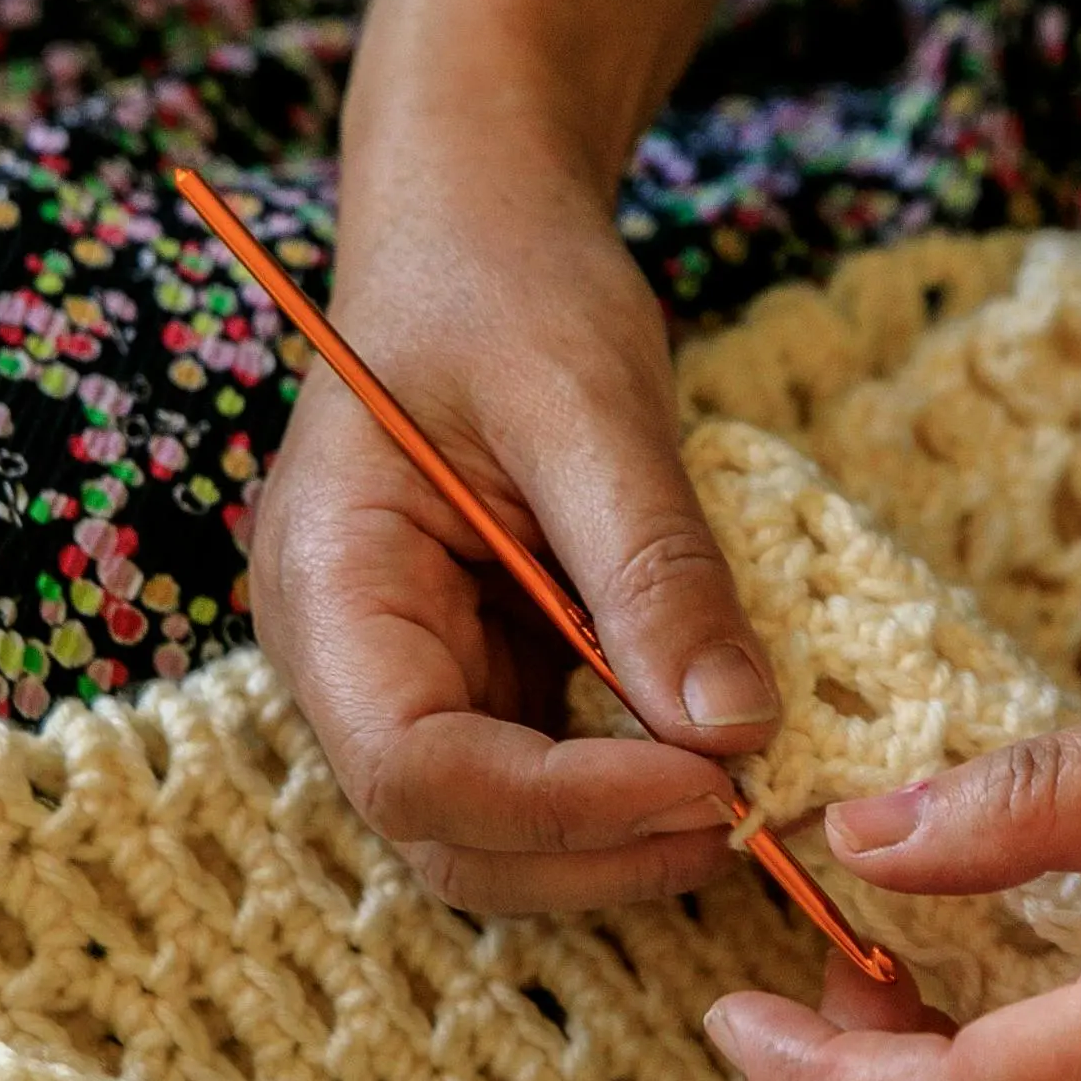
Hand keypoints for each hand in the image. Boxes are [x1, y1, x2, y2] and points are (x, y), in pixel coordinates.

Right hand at [246, 111, 779, 913]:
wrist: (481, 230)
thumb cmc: (509, 284)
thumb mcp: (591, 405)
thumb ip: (655, 570)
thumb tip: (734, 730)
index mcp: (329, 583)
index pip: (414, 770)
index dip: (562, 805)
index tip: (707, 779)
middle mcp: (345, 660)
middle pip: (449, 837)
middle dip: (599, 849)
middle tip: (752, 812)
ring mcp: (406, 680)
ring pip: (496, 839)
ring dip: (621, 845)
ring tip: (750, 799)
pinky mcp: (477, 681)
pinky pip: (544, 785)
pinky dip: (631, 800)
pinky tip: (717, 764)